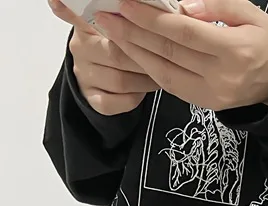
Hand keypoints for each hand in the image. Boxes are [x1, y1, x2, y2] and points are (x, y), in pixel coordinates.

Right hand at [48, 0, 159, 115]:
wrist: (105, 82)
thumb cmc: (118, 49)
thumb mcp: (117, 27)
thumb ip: (123, 18)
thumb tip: (140, 5)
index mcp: (86, 25)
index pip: (80, 15)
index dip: (72, 10)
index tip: (75, 6)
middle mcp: (81, 49)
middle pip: (115, 54)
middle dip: (145, 59)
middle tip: (164, 59)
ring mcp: (85, 76)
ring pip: (119, 81)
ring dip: (144, 81)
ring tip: (159, 76)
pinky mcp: (92, 99)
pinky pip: (115, 102)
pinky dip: (133, 99)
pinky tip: (141, 92)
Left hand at [96, 0, 267, 111]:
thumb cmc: (267, 40)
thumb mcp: (250, 12)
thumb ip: (216, 4)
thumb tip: (181, 5)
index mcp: (235, 51)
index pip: (184, 33)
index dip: (151, 19)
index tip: (125, 4)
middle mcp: (222, 77)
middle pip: (169, 53)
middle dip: (133, 33)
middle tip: (105, 16)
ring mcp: (213, 95)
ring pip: (165, 72)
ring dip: (134, 52)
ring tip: (112, 33)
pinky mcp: (207, 104)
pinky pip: (171, 86)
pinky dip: (149, 68)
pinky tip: (134, 52)